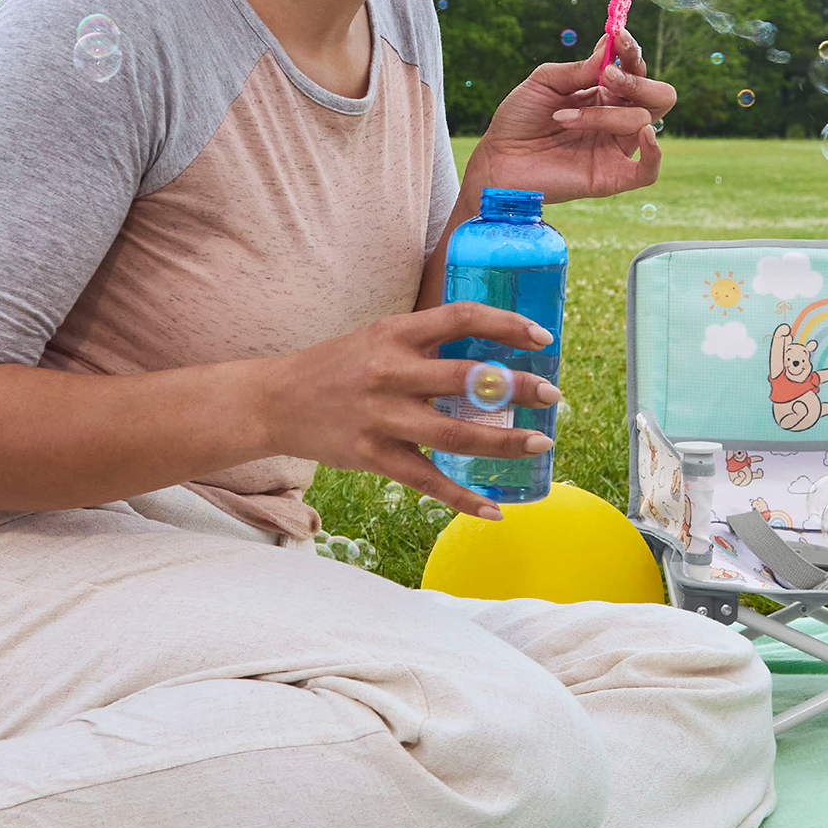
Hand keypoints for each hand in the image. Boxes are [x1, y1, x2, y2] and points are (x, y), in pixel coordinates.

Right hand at [259, 300, 560, 520]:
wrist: (273, 401)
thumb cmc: (337, 366)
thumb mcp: (379, 337)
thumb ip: (427, 341)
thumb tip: (491, 346)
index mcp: (395, 333)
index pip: (461, 317)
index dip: (506, 324)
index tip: (542, 336)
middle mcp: (390, 372)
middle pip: (466, 378)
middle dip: (518, 387)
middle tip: (554, 394)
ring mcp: (381, 417)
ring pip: (454, 433)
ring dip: (504, 441)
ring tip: (541, 442)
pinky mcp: (371, 456)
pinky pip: (426, 481)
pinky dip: (463, 499)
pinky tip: (494, 509)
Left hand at [466, 29, 673, 203]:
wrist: (497, 158)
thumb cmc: (519, 119)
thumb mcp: (545, 81)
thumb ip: (580, 68)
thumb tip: (610, 46)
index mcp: (604, 95)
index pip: (636, 72)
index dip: (632, 53)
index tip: (619, 37)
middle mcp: (616, 119)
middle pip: (658, 96)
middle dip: (638, 82)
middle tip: (608, 77)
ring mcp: (615, 148)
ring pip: (642, 122)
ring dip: (603, 115)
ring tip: (562, 118)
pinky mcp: (610, 177)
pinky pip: (648, 171)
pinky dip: (655, 153)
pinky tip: (645, 135)